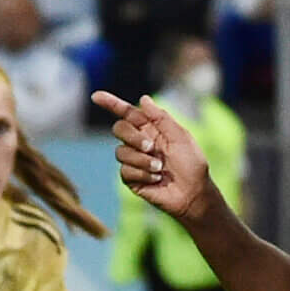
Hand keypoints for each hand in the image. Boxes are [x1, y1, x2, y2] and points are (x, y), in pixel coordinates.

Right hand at [92, 91, 212, 222]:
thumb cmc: (192, 165)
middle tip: (151, 147)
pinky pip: (125, 170)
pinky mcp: (131, 178)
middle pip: (119, 128)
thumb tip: (143, 99)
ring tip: (160, 168)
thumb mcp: (181, 137)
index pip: (127, 113)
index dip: (111, 103)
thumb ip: (162, 118)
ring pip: (120, 151)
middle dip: (132, 136)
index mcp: (151, 129)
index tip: (96, 97)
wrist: (193, 193)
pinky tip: (156, 179)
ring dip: (142, 159)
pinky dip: (142, 173)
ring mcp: (133, 160)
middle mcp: (139, 142)